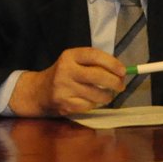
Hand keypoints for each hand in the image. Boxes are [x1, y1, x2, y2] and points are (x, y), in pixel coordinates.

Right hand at [9, 46, 125, 116]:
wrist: (39, 91)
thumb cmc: (65, 74)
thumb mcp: (74, 62)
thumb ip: (94, 64)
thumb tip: (121, 72)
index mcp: (69, 56)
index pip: (94, 55)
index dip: (112, 63)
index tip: (123, 71)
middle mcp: (65, 70)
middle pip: (97, 76)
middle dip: (114, 82)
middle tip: (121, 86)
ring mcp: (63, 88)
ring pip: (96, 94)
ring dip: (107, 96)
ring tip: (107, 95)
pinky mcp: (64, 104)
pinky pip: (88, 106)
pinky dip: (94, 104)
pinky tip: (91, 101)